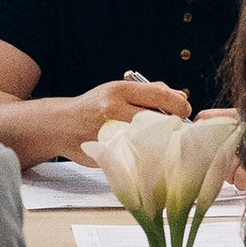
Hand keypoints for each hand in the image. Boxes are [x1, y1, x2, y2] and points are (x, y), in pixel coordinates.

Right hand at [63, 70, 190, 154]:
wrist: (61, 125)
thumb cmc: (94, 107)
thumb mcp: (117, 90)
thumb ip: (149, 92)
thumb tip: (180, 97)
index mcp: (119, 90)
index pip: (160, 95)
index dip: (179, 105)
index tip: (184, 111)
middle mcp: (114, 109)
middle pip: (159, 118)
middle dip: (173, 125)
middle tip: (175, 129)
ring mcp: (109, 133)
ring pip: (150, 139)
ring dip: (161, 141)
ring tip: (160, 140)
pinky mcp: (107, 152)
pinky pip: (136, 155)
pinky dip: (146, 154)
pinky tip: (144, 151)